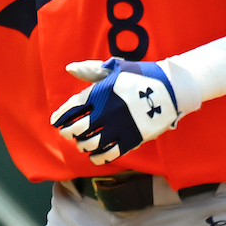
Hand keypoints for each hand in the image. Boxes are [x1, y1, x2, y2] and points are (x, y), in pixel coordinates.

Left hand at [49, 58, 179, 166]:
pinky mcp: (130, 140)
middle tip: (68, 134)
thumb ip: (91, 70)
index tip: (55, 122)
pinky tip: (95, 157)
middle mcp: (104, 113)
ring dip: (83, 146)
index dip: (61, 117)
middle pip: (77, 129)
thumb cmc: (141, 75)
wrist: (170, 88)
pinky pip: (109, 154)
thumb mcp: (116, 68)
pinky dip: (98, 158)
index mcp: (99, 94)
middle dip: (69, 133)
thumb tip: (70, 68)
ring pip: (90, 144)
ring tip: (82, 144)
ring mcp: (117, 128)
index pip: (71, 109)